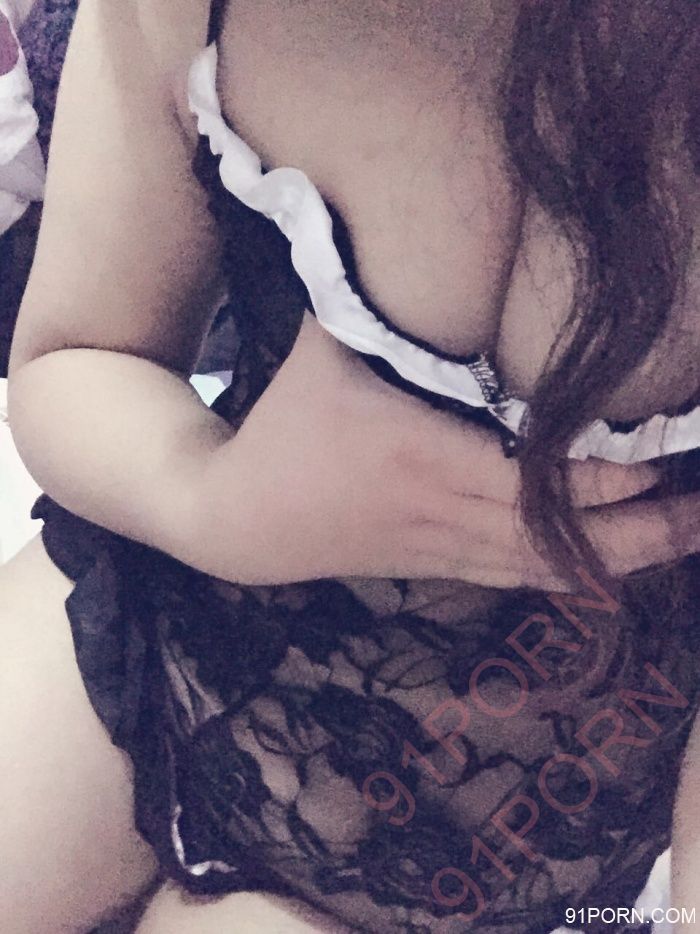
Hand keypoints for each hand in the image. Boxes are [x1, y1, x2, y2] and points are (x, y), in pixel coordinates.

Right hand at [190, 313, 698, 590]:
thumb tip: (402, 218)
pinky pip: (518, 576)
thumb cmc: (287, 422)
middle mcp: (440, 509)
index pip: (525, 475)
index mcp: (419, 453)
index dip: (595, 478)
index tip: (656, 462)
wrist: (244, 519)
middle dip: (636, 528)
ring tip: (683, 537)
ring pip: (544, 564)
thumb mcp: (323, 348)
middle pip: (554, 531)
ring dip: (620, 558)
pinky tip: (618, 568)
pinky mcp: (438, 565)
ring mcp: (443, 547)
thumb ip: (367, 292)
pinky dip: (574, 573)